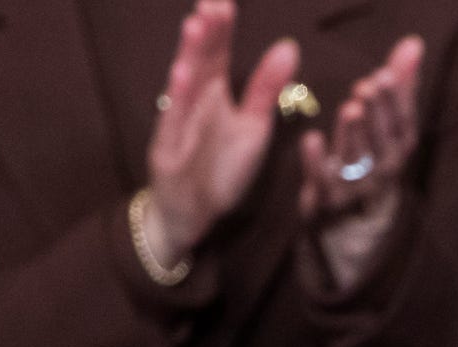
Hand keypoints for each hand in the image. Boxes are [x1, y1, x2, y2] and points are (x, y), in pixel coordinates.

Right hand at [142, 2, 300, 266]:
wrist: (192, 211)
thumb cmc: (220, 165)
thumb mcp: (254, 126)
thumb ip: (267, 87)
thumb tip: (289, 46)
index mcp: (215, 92)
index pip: (220, 52)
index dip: (225, 25)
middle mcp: (195, 101)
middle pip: (202, 60)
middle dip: (208, 29)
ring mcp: (179, 122)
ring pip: (185, 83)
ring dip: (190, 54)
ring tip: (198, 24)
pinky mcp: (169, 148)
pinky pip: (174, 120)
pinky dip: (178, 98)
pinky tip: (182, 74)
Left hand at [299, 35, 424, 289]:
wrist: (352, 222)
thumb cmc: (368, 160)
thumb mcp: (387, 125)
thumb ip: (400, 85)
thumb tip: (413, 44)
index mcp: (397, 150)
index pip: (402, 125)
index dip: (397, 102)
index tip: (386, 74)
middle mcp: (382, 171)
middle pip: (383, 143)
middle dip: (377, 116)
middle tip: (367, 87)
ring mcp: (356, 188)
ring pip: (359, 162)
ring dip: (355, 136)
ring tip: (350, 109)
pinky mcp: (328, 201)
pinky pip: (324, 182)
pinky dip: (317, 162)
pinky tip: (312, 139)